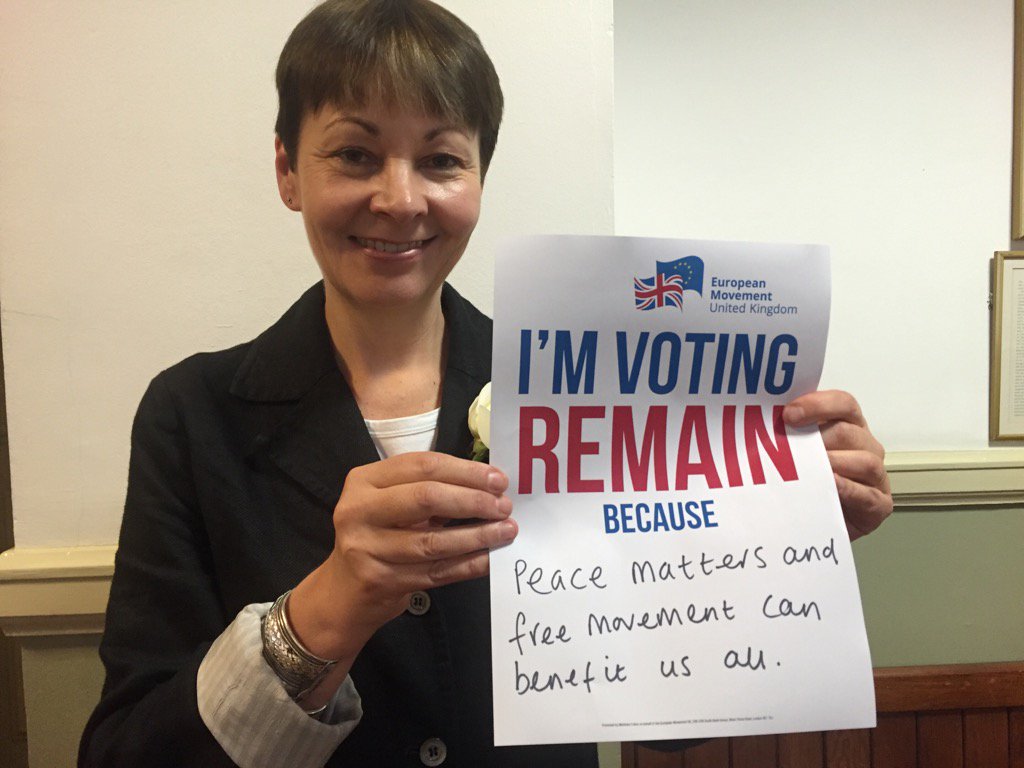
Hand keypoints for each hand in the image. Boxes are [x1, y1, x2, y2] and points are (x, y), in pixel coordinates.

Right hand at [290, 452, 515, 661]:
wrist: (343, 592)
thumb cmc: (377, 536)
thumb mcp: (390, 504)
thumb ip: (428, 489)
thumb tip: (488, 484)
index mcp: (363, 481)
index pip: (421, 466)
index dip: (464, 471)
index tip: (498, 479)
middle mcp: (358, 511)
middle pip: (426, 498)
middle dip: (472, 500)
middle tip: (504, 505)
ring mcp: (366, 548)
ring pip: (433, 541)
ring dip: (477, 536)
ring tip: (506, 531)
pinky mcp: (381, 581)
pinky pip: (435, 572)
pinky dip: (468, 565)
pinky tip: (490, 558)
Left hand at [783, 390, 891, 540]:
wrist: (816, 522)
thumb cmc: (809, 483)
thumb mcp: (798, 454)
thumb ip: (790, 434)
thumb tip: (763, 419)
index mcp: (849, 426)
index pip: (843, 403)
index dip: (818, 404)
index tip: (789, 414)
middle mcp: (866, 447)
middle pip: (848, 432)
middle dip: (817, 438)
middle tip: (792, 447)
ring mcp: (876, 476)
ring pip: (865, 461)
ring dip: (834, 462)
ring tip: (808, 468)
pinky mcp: (879, 504)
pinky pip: (867, 494)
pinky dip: (848, 489)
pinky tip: (829, 485)